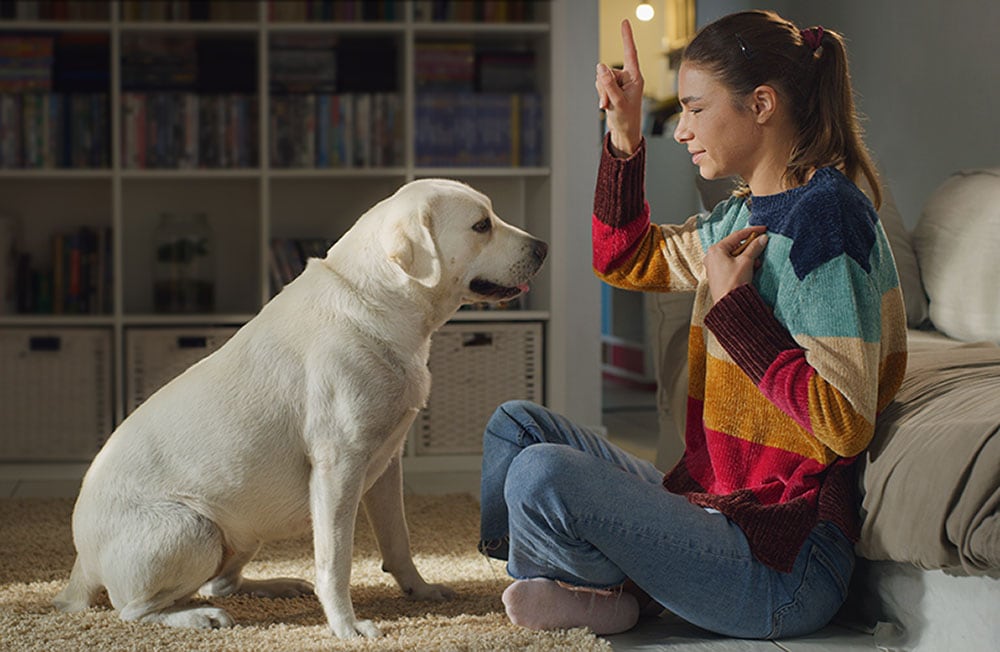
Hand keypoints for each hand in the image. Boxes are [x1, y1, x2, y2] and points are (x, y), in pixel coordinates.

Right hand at [595, 19, 643, 156]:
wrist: (624, 132)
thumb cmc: (627, 118)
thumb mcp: (617, 102)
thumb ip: (608, 84)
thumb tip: (600, 66)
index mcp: (635, 77)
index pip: (630, 53)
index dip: (626, 37)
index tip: (625, 22)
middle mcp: (628, 77)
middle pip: (607, 71)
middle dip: (603, 87)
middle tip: (608, 103)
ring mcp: (619, 83)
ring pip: (601, 79)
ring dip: (601, 93)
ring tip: (609, 106)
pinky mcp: (612, 88)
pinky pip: (599, 85)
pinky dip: (600, 95)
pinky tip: (606, 106)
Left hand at [704, 227, 767, 303]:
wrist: (729, 304)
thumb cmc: (733, 282)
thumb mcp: (746, 262)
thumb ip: (754, 248)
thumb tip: (762, 238)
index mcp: (716, 249)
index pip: (736, 235)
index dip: (752, 231)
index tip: (763, 229)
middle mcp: (712, 256)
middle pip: (735, 245)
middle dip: (750, 247)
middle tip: (761, 247)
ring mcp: (714, 266)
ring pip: (734, 255)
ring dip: (747, 257)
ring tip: (756, 263)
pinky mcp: (718, 275)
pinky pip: (732, 264)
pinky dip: (742, 264)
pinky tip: (751, 269)